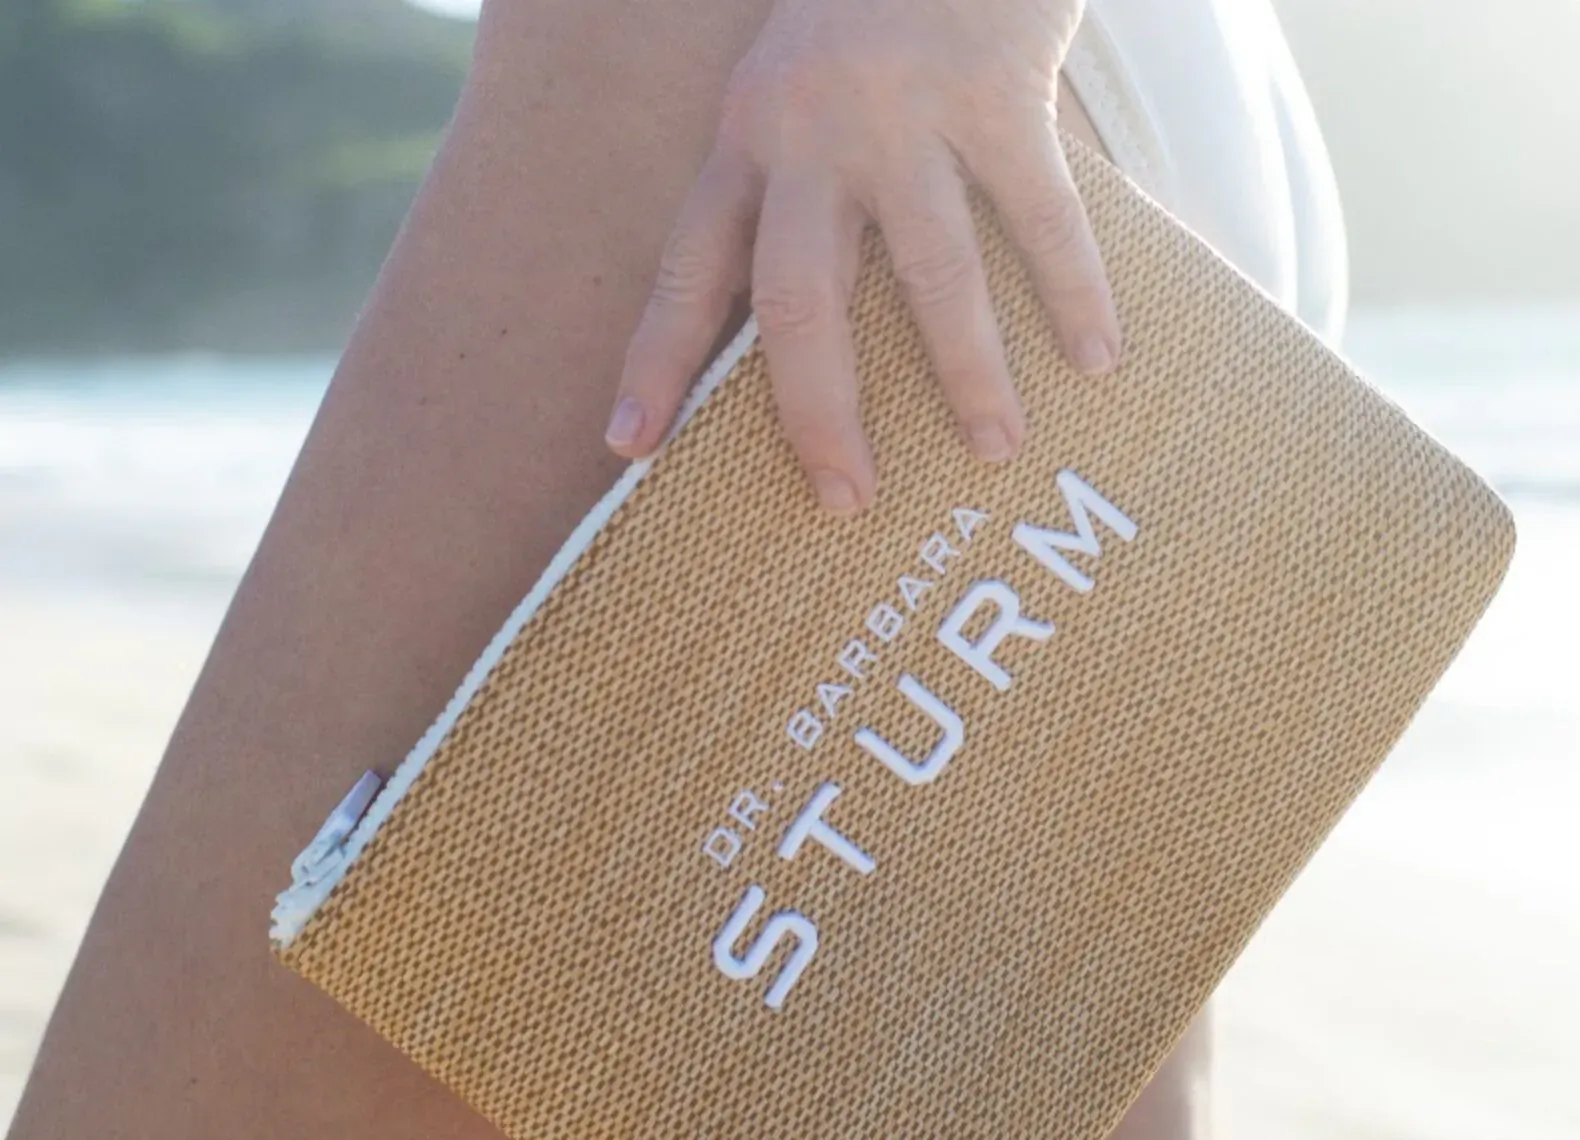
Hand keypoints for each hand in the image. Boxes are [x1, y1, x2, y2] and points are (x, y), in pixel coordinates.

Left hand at [604, 0, 1118, 513]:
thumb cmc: (864, 19)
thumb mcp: (787, 91)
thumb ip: (781, 191)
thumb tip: (790, 337)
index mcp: (746, 138)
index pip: (690, 269)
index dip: (657, 362)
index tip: (626, 447)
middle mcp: (811, 131)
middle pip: (799, 299)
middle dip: (819, 413)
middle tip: (845, 500)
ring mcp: (907, 113)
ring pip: (931, 272)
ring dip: (966, 373)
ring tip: (994, 448)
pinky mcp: (1000, 90)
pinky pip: (1041, 213)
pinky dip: (1072, 290)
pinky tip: (1096, 359)